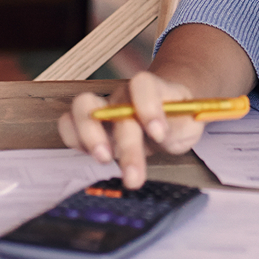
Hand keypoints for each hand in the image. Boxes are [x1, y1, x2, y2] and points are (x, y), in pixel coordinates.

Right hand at [58, 71, 208, 188]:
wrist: (167, 117)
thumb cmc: (178, 120)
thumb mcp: (190, 124)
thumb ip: (179, 127)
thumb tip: (160, 134)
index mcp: (153, 89)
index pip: (143, 84)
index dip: (148, 106)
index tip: (159, 133)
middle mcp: (124, 96)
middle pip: (115, 107)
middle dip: (124, 143)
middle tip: (133, 175)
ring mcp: (104, 108)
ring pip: (82, 106)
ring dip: (89, 135)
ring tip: (104, 159)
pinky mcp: (89, 125)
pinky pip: (68, 124)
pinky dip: (74, 139)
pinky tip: (94, 156)